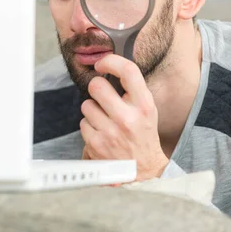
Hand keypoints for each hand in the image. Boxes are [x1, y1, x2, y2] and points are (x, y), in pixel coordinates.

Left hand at [79, 54, 168, 180]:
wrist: (143, 169)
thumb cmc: (142, 134)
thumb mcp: (147, 110)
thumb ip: (131, 90)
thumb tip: (106, 66)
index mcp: (144, 106)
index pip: (128, 72)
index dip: (111, 62)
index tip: (102, 64)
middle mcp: (128, 118)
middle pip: (96, 86)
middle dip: (96, 88)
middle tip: (102, 95)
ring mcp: (110, 133)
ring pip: (86, 105)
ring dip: (92, 110)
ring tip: (105, 120)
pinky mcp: (96, 145)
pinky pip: (83, 123)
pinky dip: (90, 127)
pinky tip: (102, 134)